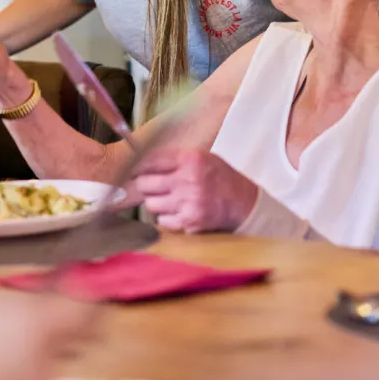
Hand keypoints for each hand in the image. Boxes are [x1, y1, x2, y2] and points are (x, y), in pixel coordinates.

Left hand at [129, 149, 258, 232]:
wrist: (245, 203)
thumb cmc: (222, 178)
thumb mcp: (203, 157)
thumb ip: (175, 159)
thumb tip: (142, 161)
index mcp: (190, 159)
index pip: (150, 160)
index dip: (138, 166)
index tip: (133, 170)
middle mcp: (188, 180)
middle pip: (144, 184)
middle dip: (145, 186)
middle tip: (151, 187)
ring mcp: (188, 202)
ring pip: (150, 204)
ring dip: (155, 203)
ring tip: (169, 199)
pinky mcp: (190, 221)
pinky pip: (162, 220)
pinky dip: (167, 217)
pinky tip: (178, 212)